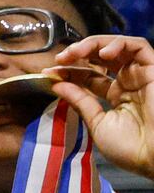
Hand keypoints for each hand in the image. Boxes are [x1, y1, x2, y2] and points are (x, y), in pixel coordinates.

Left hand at [50, 34, 153, 177]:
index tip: (50, 73)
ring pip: (118, 46)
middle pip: (102, 57)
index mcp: (117, 97)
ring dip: (93, 44)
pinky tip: (101, 54)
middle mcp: (130, 83)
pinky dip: (118, 43)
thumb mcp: (97, 123)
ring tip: (75, 52)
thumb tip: (57, 83)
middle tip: (60, 58)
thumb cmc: (131, 148)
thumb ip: (79, 101)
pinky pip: (138, 45)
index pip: (90, 75)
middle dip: (78, 52)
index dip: (70, 71)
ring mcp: (142, 75)